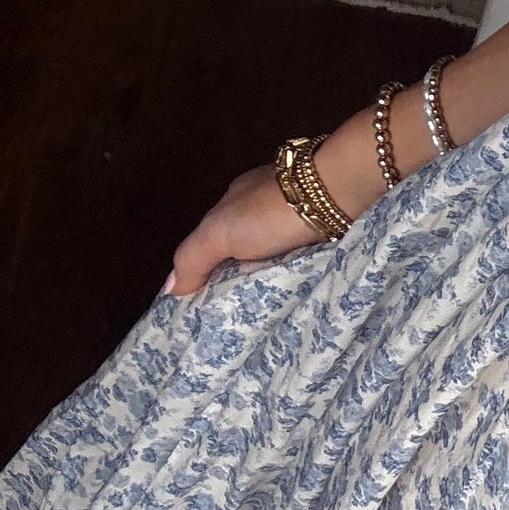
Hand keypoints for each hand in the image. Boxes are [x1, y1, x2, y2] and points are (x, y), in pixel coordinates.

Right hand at [164, 105, 388, 298]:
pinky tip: (300, 293)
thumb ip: (193, 258)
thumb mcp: (219, 233)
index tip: (210, 306)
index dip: (210, 271)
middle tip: (242, 317)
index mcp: (235, 202)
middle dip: (244, 278)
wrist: (338, 192)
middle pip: (248, 250)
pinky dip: (300, 272)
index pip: (214, 243)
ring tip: (270, 314)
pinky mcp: (328, 229)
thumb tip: (170, 290)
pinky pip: (307, 257)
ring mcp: (301, 216)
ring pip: (279, 256)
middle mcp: (266, 206)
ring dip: (275, 278)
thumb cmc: (272, 211)